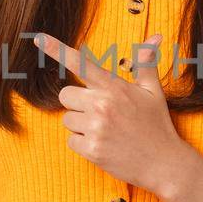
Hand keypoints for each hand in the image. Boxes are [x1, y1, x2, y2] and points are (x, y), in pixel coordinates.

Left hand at [32, 30, 193, 193]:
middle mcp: (102, 105)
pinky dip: (83, 143)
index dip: (56, 50)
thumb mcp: (153, 91)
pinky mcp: (92, 149)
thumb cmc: (157, 125)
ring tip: (105, 131)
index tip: (37, 38)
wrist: (165, 164)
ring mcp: (96, 128)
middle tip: (99, 112)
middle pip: (65, 95)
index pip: (81, 64)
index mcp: (114, 87)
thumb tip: (155, 37)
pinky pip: (71, 140)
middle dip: (77, 103)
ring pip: (67, 119)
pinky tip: (103, 145)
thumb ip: (145, 62)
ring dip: (80, 124)